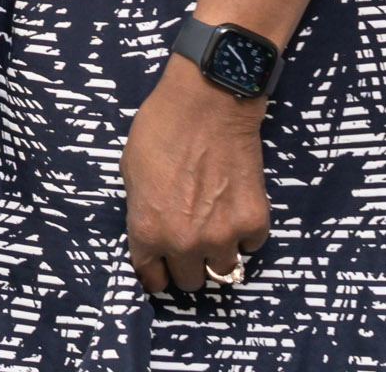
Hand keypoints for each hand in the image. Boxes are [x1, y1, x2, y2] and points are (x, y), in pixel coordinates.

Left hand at [122, 57, 270, 296]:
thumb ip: (142, 211)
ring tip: (215, 229)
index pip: (151, 279)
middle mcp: (185, 243)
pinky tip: (235, 209)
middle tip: (190, 241)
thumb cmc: (161, 129)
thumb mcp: (131, 172)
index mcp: (148, 232)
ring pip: (223, 271)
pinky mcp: (254, 222)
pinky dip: (244, 234)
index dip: (155, 273)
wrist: (207, 104)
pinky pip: (250, 246)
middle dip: (186, 264)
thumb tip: (153, 228)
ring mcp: (224, 236)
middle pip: (189, 282)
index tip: (161, 265)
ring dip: (217, 254)